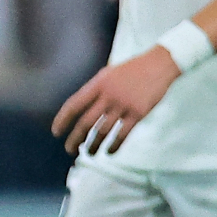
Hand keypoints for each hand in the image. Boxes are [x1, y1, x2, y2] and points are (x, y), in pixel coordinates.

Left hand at [51, 45, 180, 155]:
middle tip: (70, 149)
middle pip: (86, 123)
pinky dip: (114, 145)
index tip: (56, 132)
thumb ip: (95, 89)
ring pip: (102, 131)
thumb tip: (80, 110)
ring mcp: (124, 104)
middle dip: (75, 139)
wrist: (160, 63)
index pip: (74, 104)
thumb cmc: (133, 69)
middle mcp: (109, 95)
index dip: (62, 120)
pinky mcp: (138, 113)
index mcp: (99, 83)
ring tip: (90, 153)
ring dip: (93, 145)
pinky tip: (110, 151)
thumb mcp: (110, 73)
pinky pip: (122, 134)